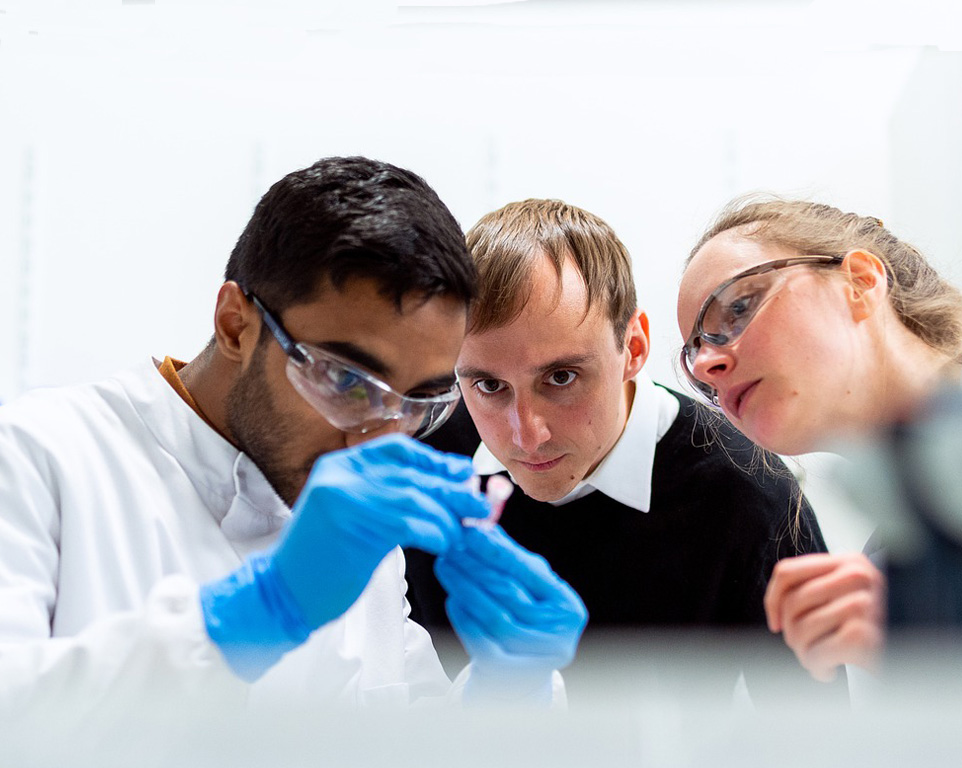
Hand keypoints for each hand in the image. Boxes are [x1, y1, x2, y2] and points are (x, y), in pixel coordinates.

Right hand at [201, 434, 487, 679]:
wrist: (281, 593)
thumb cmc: (320, 560)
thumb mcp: (350, 515)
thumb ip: (386, 497)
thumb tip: (439, 488)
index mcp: (339, 467)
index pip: (396, 449)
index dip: (434, 460)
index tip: (461, 473)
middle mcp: (340, 475)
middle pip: (410, 473)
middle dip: (451, 489)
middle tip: (479, 503)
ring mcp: (344, 497)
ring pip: (413, 497)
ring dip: (446, 514)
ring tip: (462, 531)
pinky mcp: (353, 526)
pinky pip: (408, 522)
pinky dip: (433, 531)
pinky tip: (443, 543)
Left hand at [434, 525, 587, 701]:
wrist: (517, 679)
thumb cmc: (525, 622)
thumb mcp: (528, 589)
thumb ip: (511, 559)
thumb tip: (484, 523)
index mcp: (567, 606)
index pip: (530, 572)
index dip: (498, 550)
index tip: (471, 530)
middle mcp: (559, 634)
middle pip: (510, 593)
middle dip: (477, 565)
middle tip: (451, 546)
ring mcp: (536, 658)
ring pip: (495, 615)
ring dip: (466, 587)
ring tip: (446, 566)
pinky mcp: (509, 674)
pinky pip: (482, 640)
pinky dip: (464, 617)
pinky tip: (453, 598)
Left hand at [764, 553, 885, 681]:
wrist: (913, 661)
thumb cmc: (875, 631)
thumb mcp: (848, 596)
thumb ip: (818, 588)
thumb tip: (776, 605)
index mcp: (850, 561)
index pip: (787, 572)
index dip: (772, 601)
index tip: (776, 624)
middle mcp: (858, 576)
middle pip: (792, 604)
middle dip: (792, 634)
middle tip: (806, 650)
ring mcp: (864, 604)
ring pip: (800, 629)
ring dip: (804, 654)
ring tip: (819, 662)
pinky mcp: (865, 636)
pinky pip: (816, 653)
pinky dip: (816, 668)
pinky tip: (829, 671)